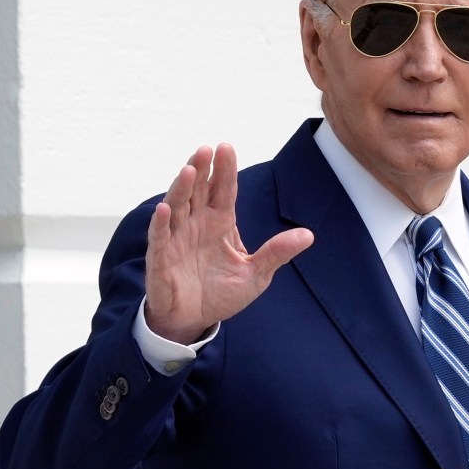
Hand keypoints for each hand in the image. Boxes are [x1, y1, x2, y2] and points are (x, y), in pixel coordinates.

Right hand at [143, 142, 314, 343]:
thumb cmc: (221, 293)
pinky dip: (161, 224)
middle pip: (198, 191)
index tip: (226, 148)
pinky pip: (160, 238)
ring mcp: (177, 239)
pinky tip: (164, 209)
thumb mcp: (256, 274)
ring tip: (189, 170)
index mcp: (219, 223)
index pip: (223, 191)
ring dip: (181, 188)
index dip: (224, 170)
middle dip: (202, 169)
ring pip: (177, 207)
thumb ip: (277, 252)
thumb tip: (308, 235)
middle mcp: (196, 224)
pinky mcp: (161, 259)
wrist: (195, 321)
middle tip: (207, 149)